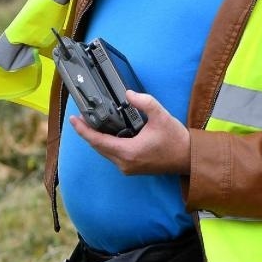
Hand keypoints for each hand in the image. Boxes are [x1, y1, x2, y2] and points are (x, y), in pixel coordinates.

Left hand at [69, 90, 191, 175]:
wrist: (188, 158)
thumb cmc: (175, 140)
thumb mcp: (161, 116)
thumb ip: (144, 102)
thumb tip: (128, 94)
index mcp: (128, 152)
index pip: (98, 140)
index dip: (83, 130)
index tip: (73, 119)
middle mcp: (124, 163)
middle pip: (98, 147)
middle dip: (87, 133)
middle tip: (79, 118)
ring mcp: (128, 168)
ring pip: (104, 152)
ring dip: (96, 139)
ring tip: (89, 123)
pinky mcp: (132, 168)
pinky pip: (113, 155)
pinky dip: (106, 144)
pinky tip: (106, 132)